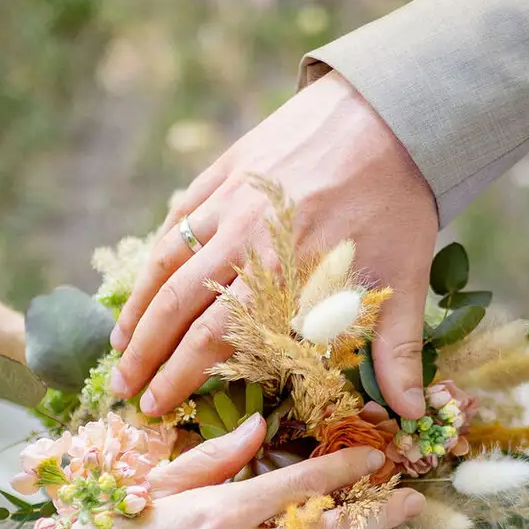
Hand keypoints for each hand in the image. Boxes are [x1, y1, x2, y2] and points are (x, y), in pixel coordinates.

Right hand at [110, 73, 438, 420]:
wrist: (392, 116)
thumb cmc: (399, 205)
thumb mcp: (404, 282)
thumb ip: (397, 352)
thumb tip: (409, 412)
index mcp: (281, 279)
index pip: (211, 342)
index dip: (177, 379)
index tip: (155, 407)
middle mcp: (242, 244)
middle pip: (175, 309)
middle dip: (143, 356)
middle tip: (121, 390)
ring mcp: (227, 204)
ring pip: (165, 265)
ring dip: (137, 310)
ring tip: (119, 346)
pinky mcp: (225, 171)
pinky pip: (178, 218)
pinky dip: (156, 254)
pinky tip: (145, 279)